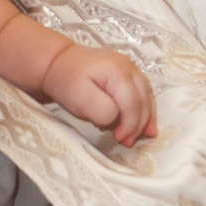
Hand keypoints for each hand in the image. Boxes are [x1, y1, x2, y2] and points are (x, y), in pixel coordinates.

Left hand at [42, 43, 157, 146]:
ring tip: (142, 135)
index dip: (129, 124)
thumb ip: (102, 110)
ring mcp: (130, 68)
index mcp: (117, 72)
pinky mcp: (129, 72)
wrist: (59, 62)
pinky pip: (142, 93)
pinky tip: (147, 124)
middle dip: (137, 124)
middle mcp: (129, 67)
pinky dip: (144, 109)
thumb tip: (117, 118)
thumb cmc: (67, 82)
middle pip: (142, 100)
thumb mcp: (79, 98)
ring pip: (146, 97)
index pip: (132, 103)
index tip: (118, 139)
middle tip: (127, 142)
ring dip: (145, 118)